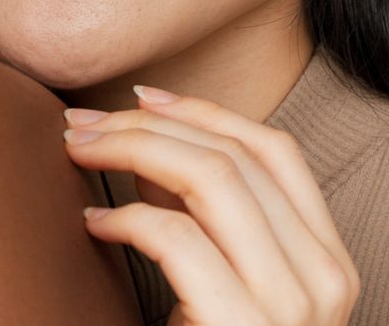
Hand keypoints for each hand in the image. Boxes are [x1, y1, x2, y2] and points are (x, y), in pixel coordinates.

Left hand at [63, 88, 357, 324]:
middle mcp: (326, 279)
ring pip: (211, 180)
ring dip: (129, 150)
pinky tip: (91, 223)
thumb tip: (147, 149)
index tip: (137, 97)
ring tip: (76, 153)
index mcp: (325, 261)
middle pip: (234, 158)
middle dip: (147, 126)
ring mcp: (293, 307)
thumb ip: (199, 217)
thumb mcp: (218, 280)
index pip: (275, 152)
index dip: (203, 111)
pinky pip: (177, 239)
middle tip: (79, 124)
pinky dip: (124, 218)